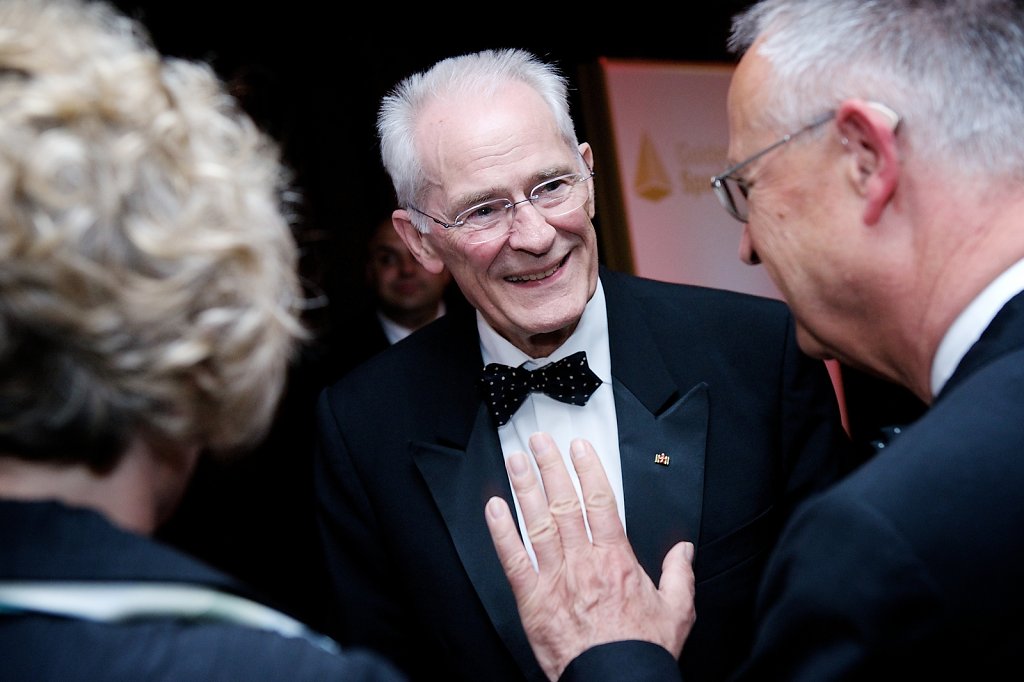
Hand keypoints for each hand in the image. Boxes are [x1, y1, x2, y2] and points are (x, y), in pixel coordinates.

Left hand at [485, 432, 695, 680]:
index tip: (579, 448)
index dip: (588, 470)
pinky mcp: (533, 600)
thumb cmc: (640, 651)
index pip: (600, 502)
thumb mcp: (676, 611)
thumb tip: (684, 551)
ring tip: (516, 462)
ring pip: (538, 523)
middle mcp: (583, 562)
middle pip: (564, 503)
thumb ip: (679, 575)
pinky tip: (494, 509)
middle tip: (539, 442)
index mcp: (616, 560)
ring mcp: (555, 579)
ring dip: (525, 488)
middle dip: (550, 468)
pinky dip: (501, 533)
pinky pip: (513, 560)